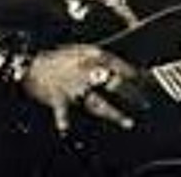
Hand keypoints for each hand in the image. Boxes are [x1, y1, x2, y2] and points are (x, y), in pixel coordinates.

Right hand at [22, 44, 145, 134]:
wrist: (33, 62)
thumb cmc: (59, 57)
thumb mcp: (82, 51)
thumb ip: (101, 59)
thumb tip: (122, 70)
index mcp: (91, 56)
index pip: (120, 65)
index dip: (135, 74)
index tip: (146, 81)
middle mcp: (85, 71)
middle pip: (114, 85)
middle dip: (132, 95)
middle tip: (145, 103)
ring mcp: (72, 87)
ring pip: (98, 102)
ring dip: (114, 114)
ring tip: (128, 122)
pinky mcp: (58, 98)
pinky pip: (62, 112)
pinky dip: (64, 122)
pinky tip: (66, 130)